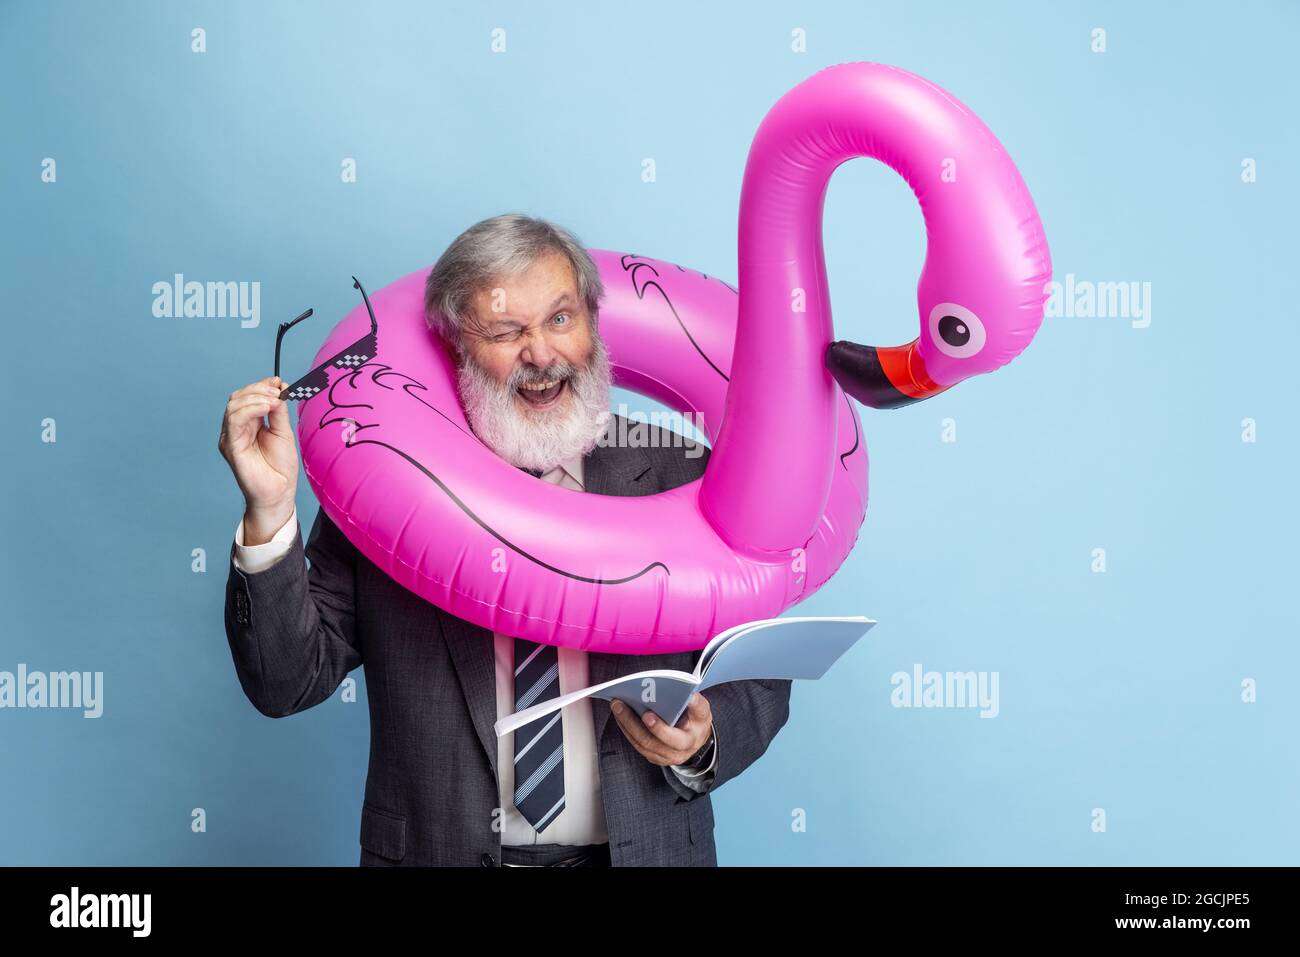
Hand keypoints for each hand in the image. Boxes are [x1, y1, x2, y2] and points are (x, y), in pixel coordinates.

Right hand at [218, 376, 297, 541]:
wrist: (279, 491)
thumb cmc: (280, 466)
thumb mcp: (283, 431)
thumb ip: (278, 411)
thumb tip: (278, 387)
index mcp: (247, 423)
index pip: (247, 396)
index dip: (261, 385)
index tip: (278, 381)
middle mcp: (235, 428)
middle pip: (237, 398)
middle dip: (258, 389)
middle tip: (277, 390)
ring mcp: (230, 437)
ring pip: (233, 406)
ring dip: (256, 398)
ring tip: (274, 400)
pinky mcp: (230, 446)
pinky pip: (233, 421)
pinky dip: (250, 409)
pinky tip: (266, 408)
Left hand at [610, 693, 712, 766]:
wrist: (696, 739)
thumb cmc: (697, 722)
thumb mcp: (703, 712)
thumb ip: (697, 703)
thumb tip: (688, 694)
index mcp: (688, 741)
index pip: (673, 738)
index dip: (659, 728)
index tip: (646, 714)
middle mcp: (674, 753)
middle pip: (649, 741)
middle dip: (632, 722)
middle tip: (620, 705)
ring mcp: (661, 756)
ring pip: (639, 743)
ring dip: (625, 724)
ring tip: (616, 706)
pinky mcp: (651, 755)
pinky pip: (636, 743)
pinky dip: (626, 728)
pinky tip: (620, 714)